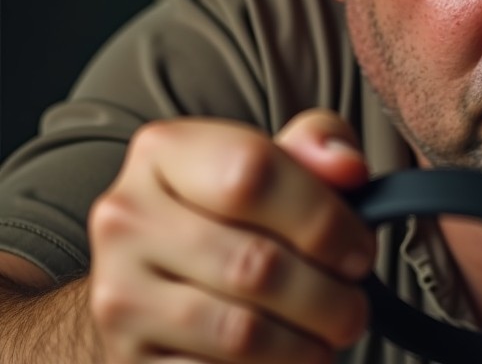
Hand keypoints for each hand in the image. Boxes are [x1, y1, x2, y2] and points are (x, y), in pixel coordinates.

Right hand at [88, 110, 374, 363]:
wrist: (159, 282)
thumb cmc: (236, 214)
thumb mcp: (278, 161)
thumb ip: (319, 145)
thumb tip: (348, 167)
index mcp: (164, 151)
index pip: (254, 172)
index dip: (323, 219)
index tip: (358, 251)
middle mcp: (127, 218)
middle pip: (255, 264)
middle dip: (327, 296)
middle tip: (353, 309)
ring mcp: (118, 294)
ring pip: (240, 333)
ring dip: (304, 346)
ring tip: (326, 338)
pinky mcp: (127, 361)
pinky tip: (284, 359)